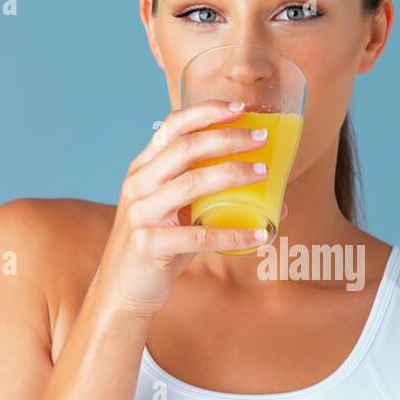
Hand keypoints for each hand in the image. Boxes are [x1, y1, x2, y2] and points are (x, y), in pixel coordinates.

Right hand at [91, 99, 279, 318]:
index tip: (241, 109)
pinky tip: (258, 232)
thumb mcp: (178, 214)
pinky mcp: (149, 244)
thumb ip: (212, 198)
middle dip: (227, 138)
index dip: (207, 112)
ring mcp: (141, 214)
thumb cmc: (159, 248)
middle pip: (185, 148)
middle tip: (261, 139)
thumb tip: (275, 198)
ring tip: (263, 173)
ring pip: (191, 184)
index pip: (173, 127)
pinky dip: (233, 233)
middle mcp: (138, 184)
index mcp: (144, 169)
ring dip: (232, 175)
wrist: (123, 290)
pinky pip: (198, 235)